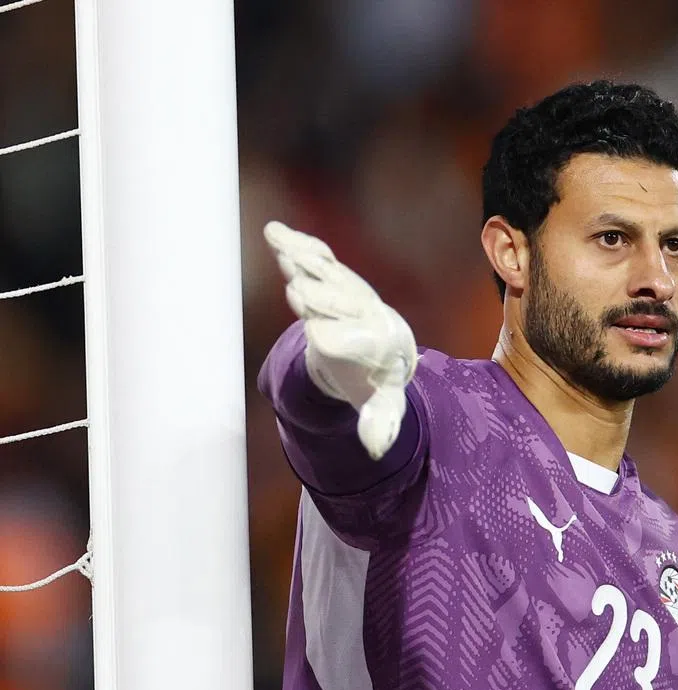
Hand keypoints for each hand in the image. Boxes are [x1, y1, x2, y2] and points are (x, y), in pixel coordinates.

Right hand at [264, 221, 416, 459]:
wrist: (384, 343)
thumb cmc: (377, 375)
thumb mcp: (382, 400)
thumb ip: (381, 421)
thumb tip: (376, 450)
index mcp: (375, 345)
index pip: (351, 342)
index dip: (335, 339)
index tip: (317, 337)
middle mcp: (363, 313)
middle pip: (337, 304)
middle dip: (320, 300)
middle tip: (298, 292)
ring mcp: (348, 291)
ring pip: (327, 275)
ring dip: (305, 262)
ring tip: (283, 248)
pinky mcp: (335, 276)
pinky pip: (318, 257)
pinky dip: (297, 244)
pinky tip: (274, 232)